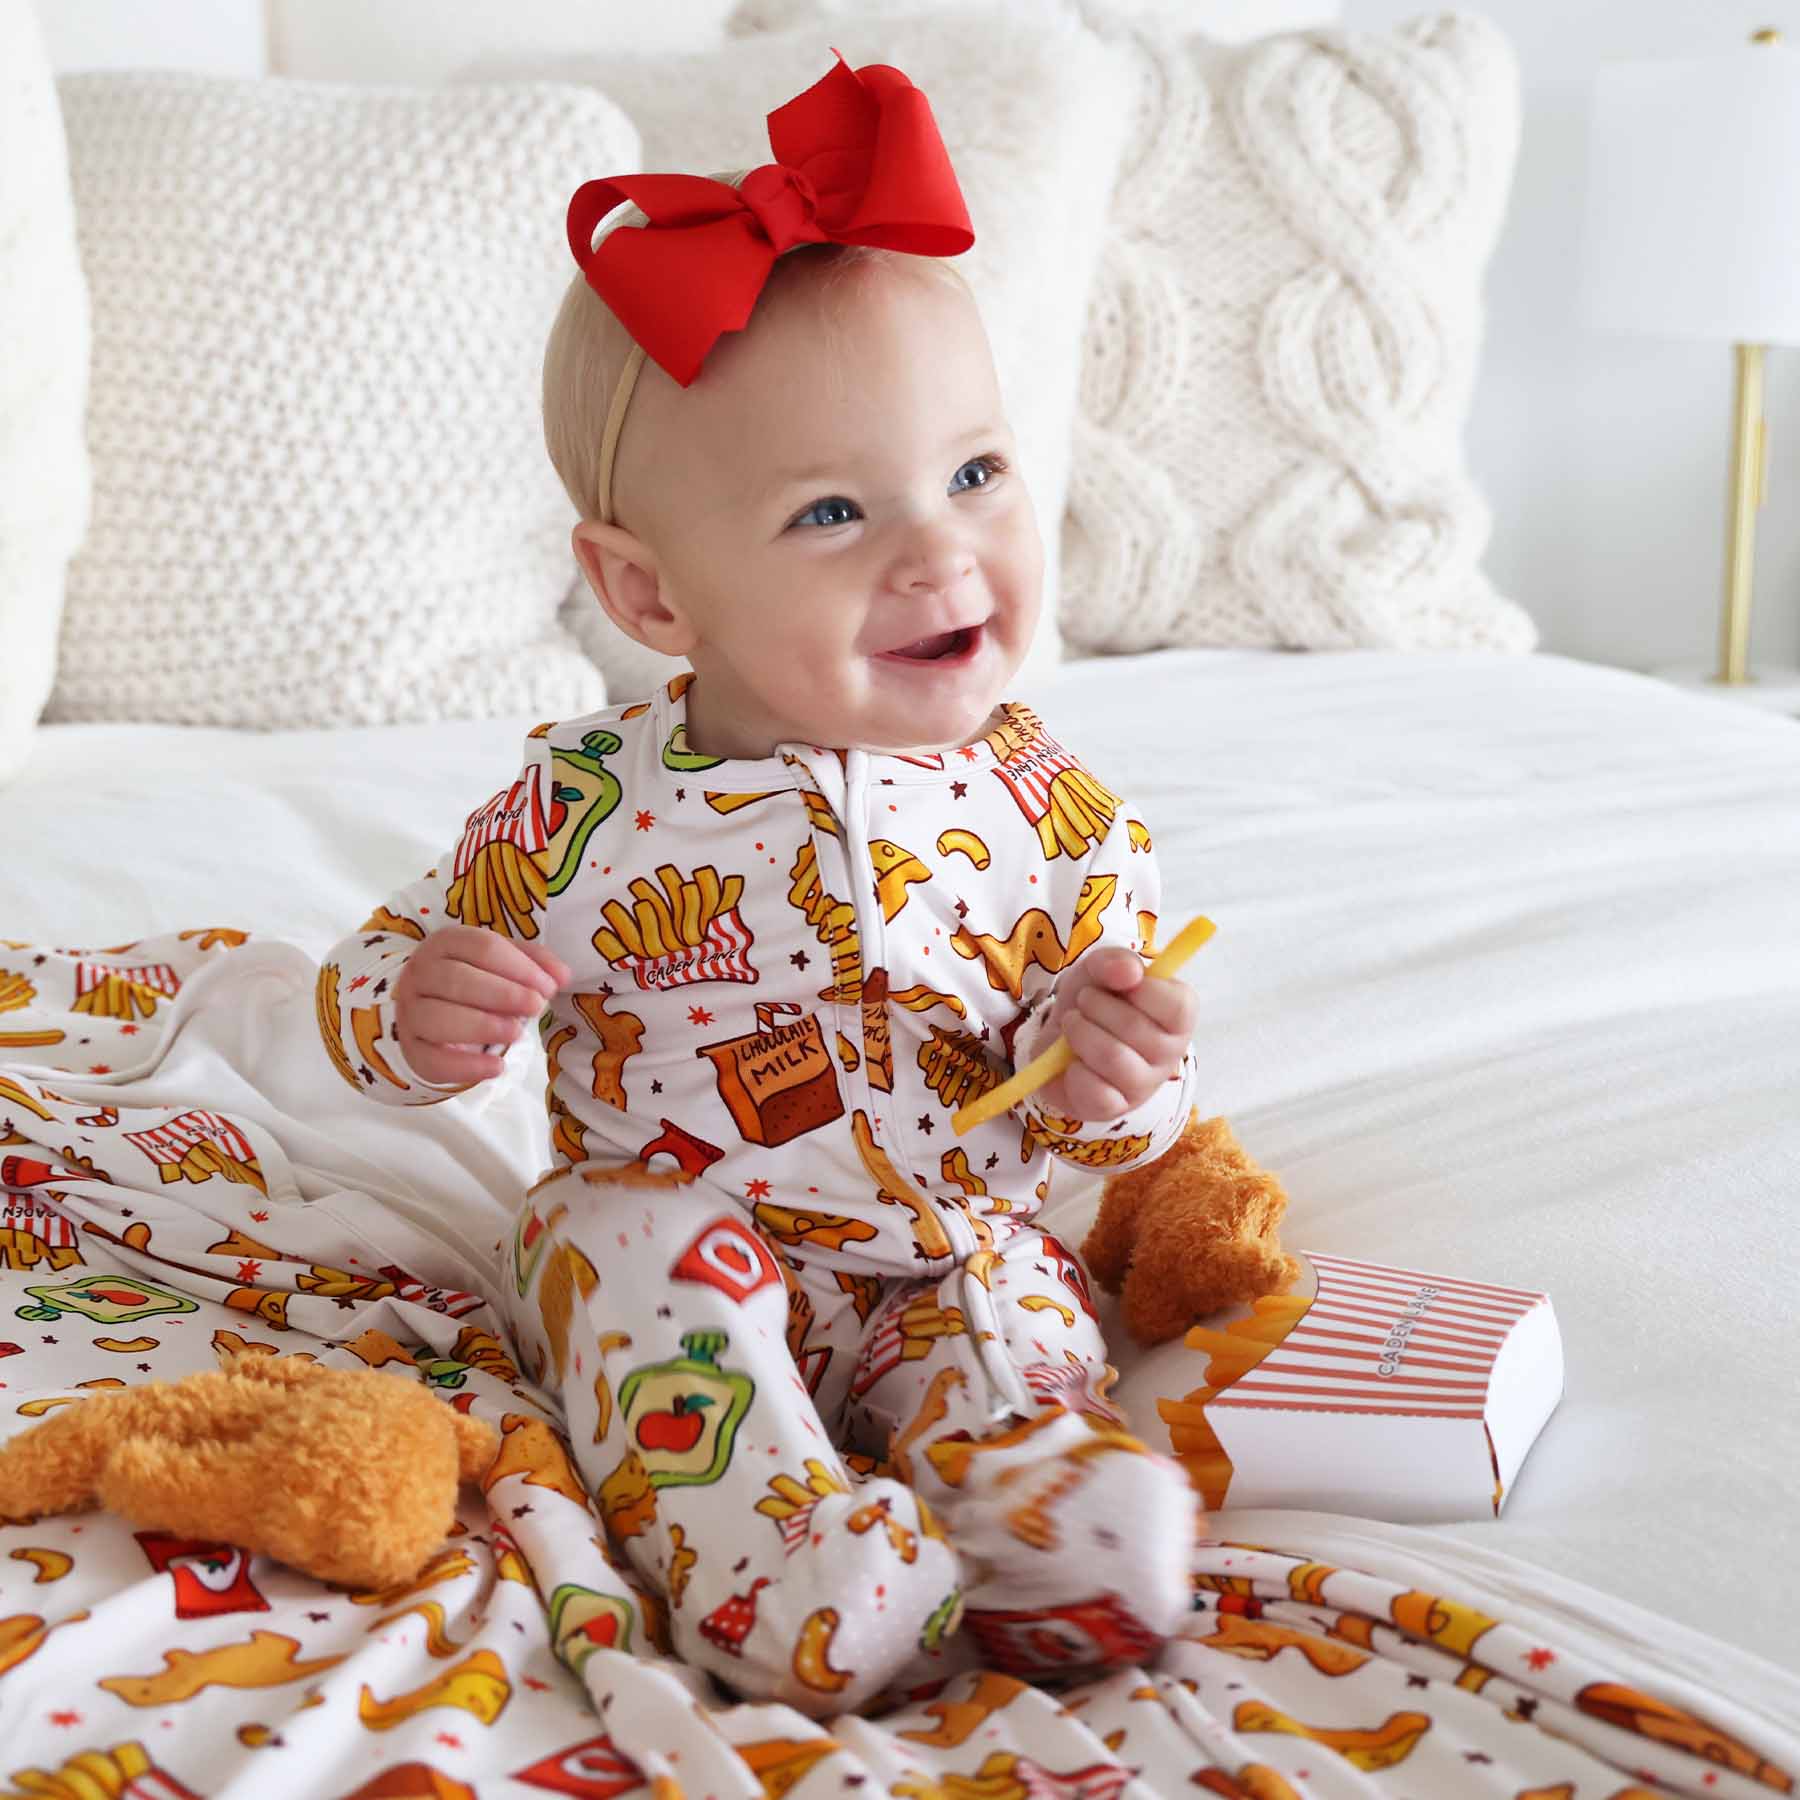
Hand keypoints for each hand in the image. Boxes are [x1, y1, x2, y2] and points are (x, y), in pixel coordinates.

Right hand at [393, 926, 571, 1087]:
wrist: (432, 1005)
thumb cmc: (476, 977)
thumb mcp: (504, 962)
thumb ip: (535, 963)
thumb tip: (562, 976)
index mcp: (446, 942)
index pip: (481, 947)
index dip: (519, 967)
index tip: (549, 987)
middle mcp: (420, 973)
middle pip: (456, 979)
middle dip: (502, 994)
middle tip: (537, 1007)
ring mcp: (410, 1011)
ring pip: (437, 1018)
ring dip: (481, 1027)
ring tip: (517, 1034)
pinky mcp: (411, 1048)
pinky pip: (431, 1060)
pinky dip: (465, 1067)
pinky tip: (497, 1068)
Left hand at [1030, 947, 1196, 1121]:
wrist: (1057, 1039)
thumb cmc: (1092, 1001)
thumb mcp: (1098, 970)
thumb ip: (1114, 961)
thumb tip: (1130, 972)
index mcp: (1177, 1017)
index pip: (1179, 1007)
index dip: (1142, 990)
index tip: (1119, 984)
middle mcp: (1169, 1054)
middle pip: (1137, 1029)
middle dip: (1095, 1005)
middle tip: (1084, 1001)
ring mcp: (1144, 1085)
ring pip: (1113, 1058)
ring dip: (1080, 1033)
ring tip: (1073, 1024)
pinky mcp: (1115, 1109)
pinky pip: (1095, 1091)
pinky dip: (1072, 1069)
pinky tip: (1072, 1061)